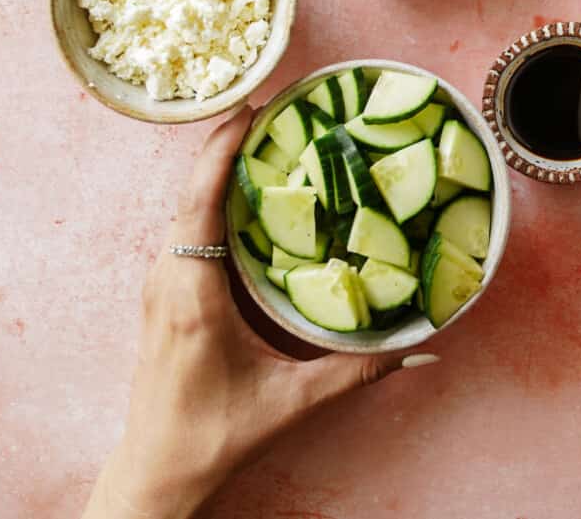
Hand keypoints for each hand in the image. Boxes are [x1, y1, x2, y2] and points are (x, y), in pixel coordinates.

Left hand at [82, 108, 437, 518]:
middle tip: (273, 109)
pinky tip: (245, 193)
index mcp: (191, 296)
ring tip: (263, 139)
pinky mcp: (164, 298)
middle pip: (191, 193)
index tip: (252, 109)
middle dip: (227, 145)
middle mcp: (167, 282)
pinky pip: (187, 231)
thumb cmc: (215, 435)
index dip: (222, 151)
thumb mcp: (292, 402)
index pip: (200, 203)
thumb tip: (422, 350)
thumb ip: (358, 372)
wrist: (158, 472)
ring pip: (186, 210)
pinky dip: (212, 199)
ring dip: (217, 170)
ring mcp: (159, 288)